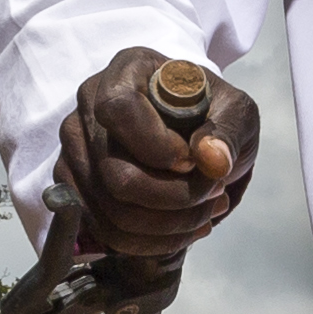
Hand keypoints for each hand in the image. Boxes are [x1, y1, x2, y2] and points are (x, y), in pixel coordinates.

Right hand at [54, 50, 259, 256]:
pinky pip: (108, 234)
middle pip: (116, 175)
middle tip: (214, 191)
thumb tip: (212, 159)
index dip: (158, 146)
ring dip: (171, 224)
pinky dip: (154, 242)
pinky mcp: (76, 190)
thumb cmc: (211, 115)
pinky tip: (185, 228)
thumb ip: (229, 130)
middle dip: (176, 197)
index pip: (119, 110)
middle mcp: (88, 108)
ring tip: (207, 210)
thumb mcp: (237, 112)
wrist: (195, 136)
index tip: (192, 160)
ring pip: (113, 212)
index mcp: (125, 71)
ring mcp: (76, 152)